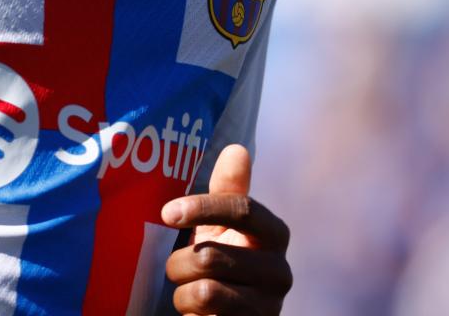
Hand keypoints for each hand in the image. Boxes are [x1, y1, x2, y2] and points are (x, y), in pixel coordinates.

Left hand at [161, 144, 292, 314]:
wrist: (226, 313)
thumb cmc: (221, 259)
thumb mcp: (220, 224)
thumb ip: (228, 189)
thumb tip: (237, 149)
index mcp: (273, 234)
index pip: (243, 208)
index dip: (203, 207)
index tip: (167, 213)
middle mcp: (280, 270)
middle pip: (212, 255)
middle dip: (180, 262)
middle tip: (177, 266)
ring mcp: (270, 304)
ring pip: (205, 288)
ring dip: (181, 289)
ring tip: (188, 289)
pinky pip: (207, 311)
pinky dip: (189, 309)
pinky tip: (197, 310)